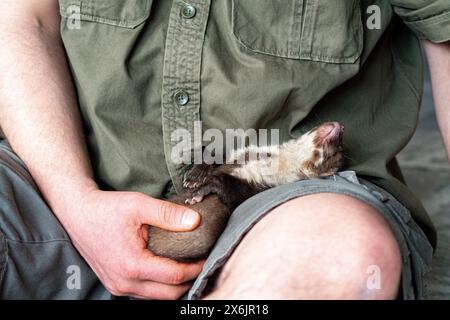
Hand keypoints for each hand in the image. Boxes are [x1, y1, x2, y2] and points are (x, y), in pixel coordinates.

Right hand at [60, 188, 203, 298]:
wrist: (77, 213)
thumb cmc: (106, 208)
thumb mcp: (139, 205)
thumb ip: (168, 214)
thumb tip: (196, 221)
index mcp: (132, 265)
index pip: (174, 276)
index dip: (195, 268)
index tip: (207, 256)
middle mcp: (124, 282)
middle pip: (169, 294)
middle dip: (188, 281)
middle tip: (200, 262)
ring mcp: (118, 287)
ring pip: (157, 297)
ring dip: (174, 286)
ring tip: (186, 265)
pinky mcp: (115, 285)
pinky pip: (144, 293)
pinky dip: (159, 286)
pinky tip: (166, 268)